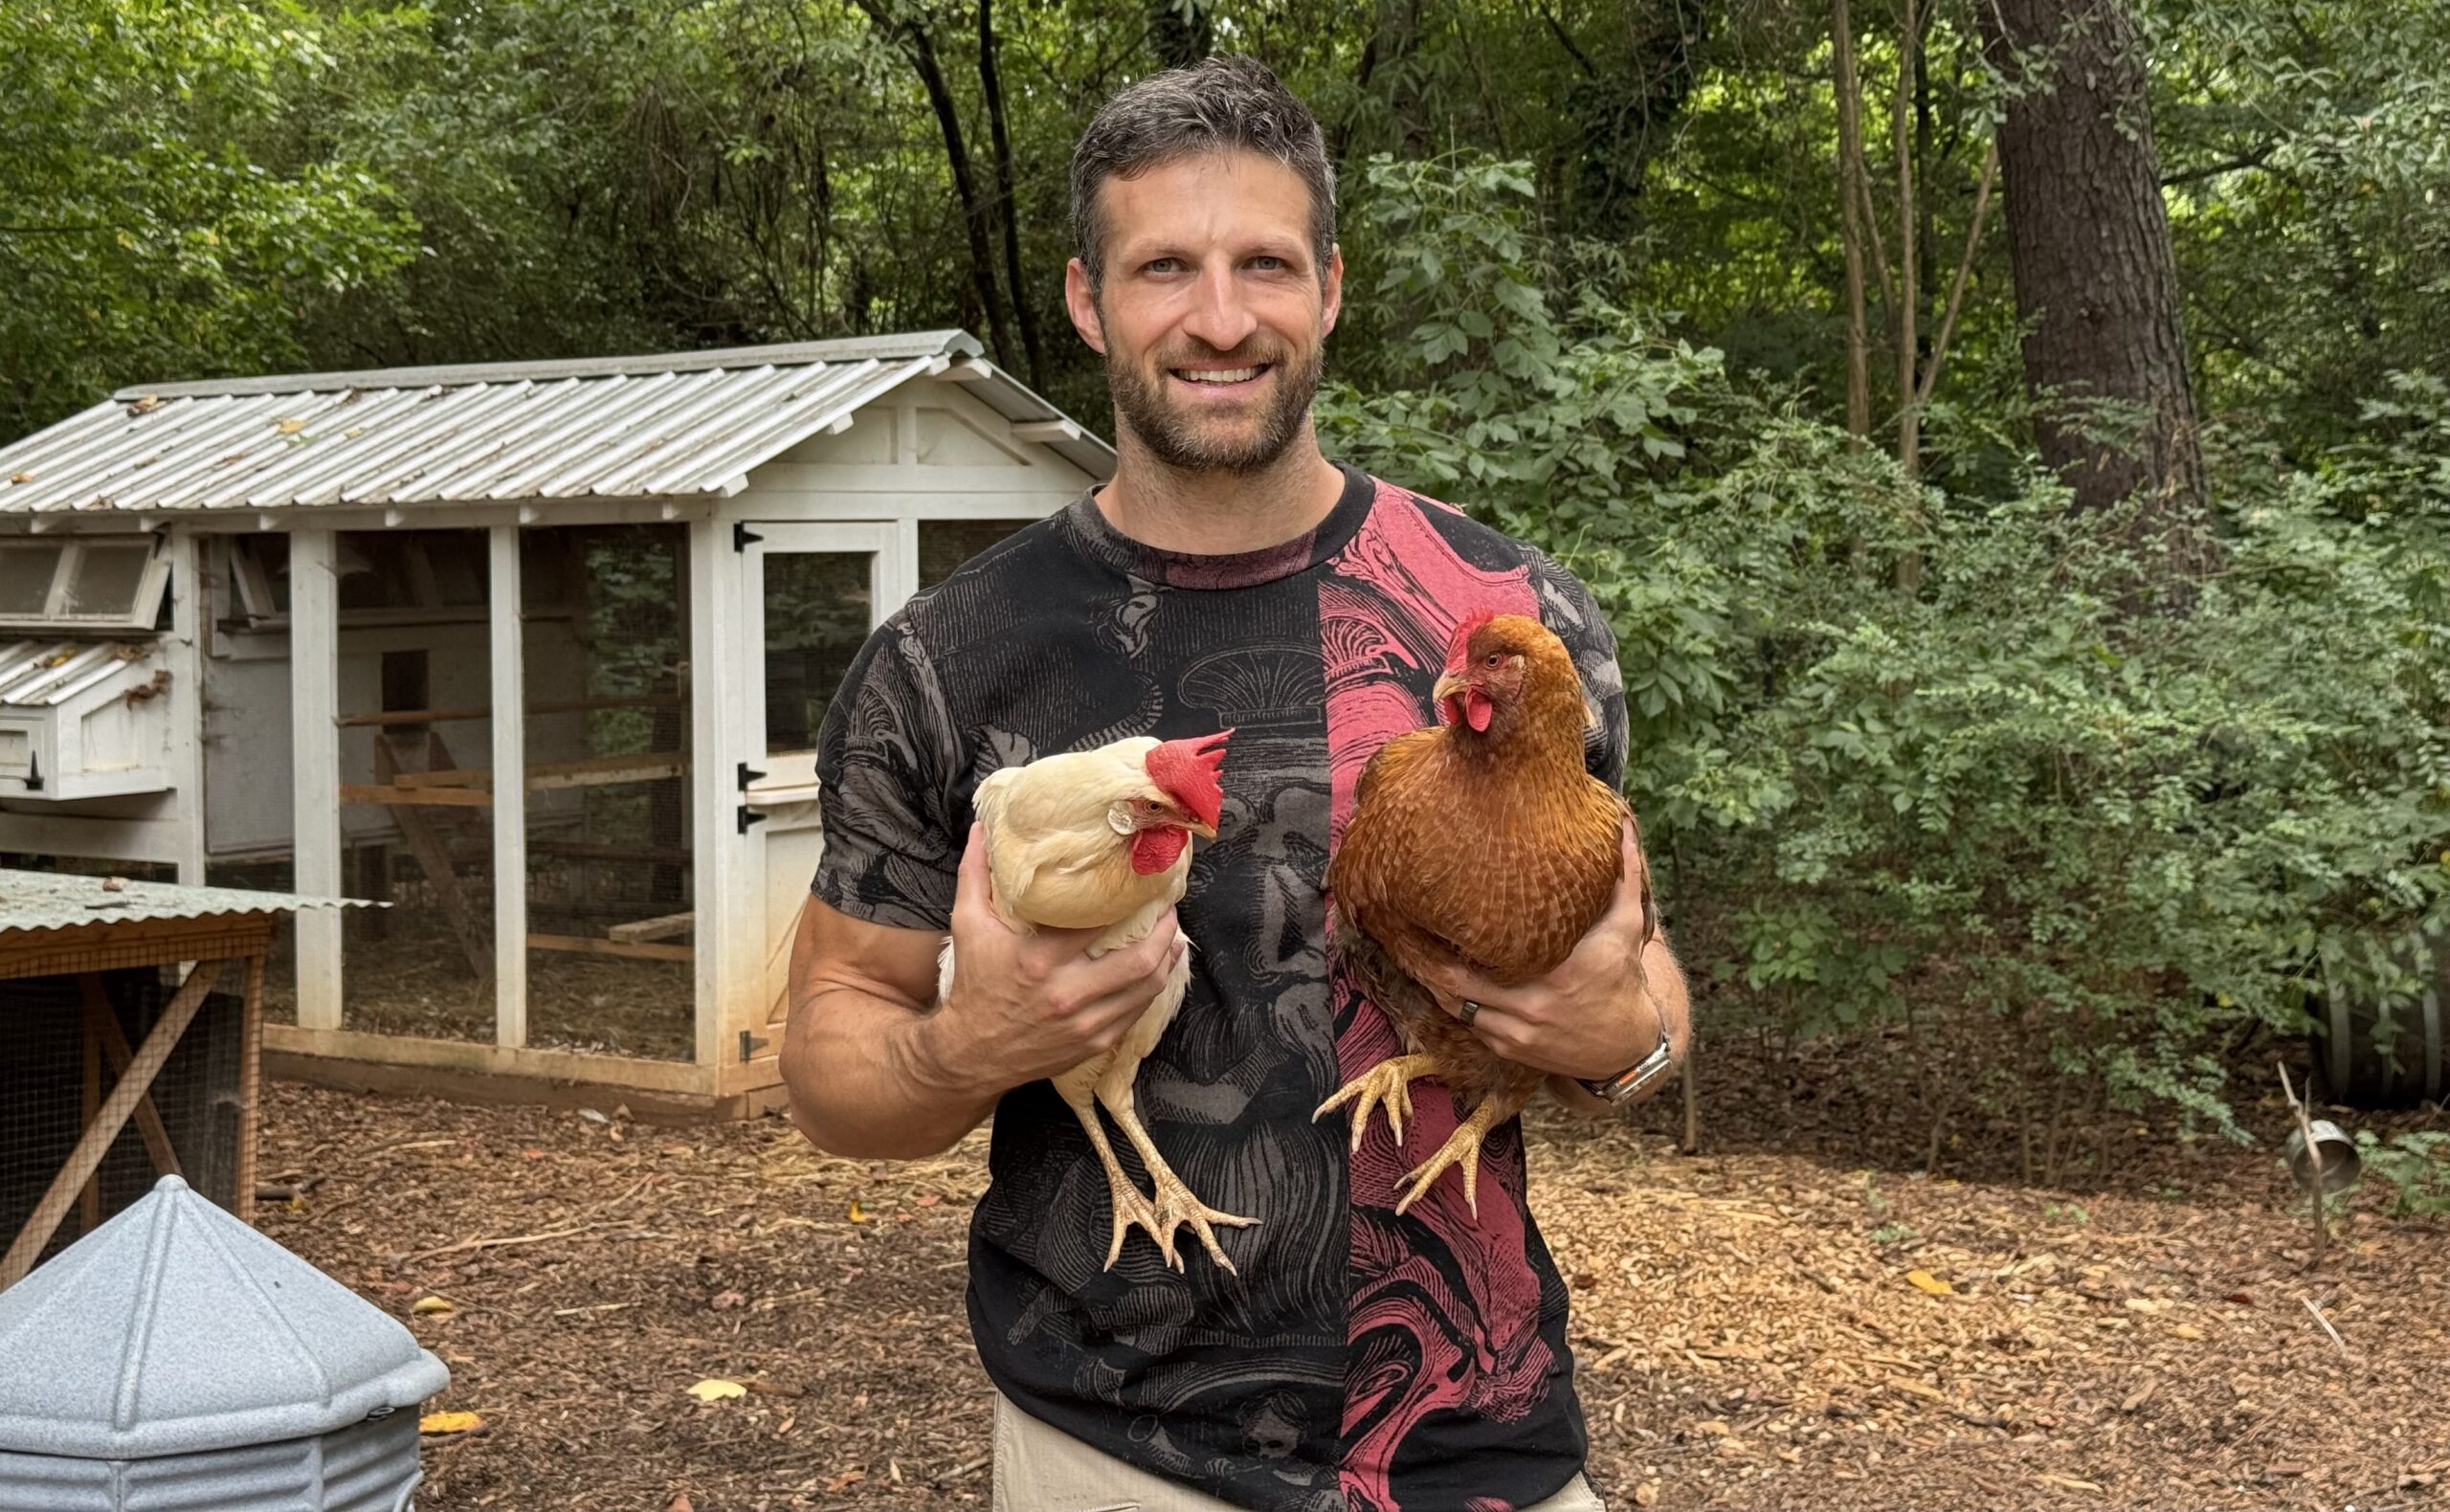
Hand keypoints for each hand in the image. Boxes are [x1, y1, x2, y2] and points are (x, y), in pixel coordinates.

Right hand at [925, 823, 1184, 1093]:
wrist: (970, 1054)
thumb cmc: (973, 986)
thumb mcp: (968, 926)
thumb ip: (975, 875)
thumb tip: (982, 828)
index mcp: (1039, 960)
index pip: (1098, 923)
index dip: (1127, 899)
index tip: (1140, 880)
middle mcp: (1067, 993)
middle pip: (1139, 958)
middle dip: (1164, 929)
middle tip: (1170, 906)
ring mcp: (1085, 1022)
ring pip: (1147, 986)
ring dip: (1168, 956)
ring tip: (1172, 933)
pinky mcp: (1095, 1042)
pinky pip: (1138, 1011)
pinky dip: (1153, 986)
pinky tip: (1158, 967)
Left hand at [1421, 820, 1683, 1080]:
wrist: (1628, 1047)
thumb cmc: (1622, 978)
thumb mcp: (1625, 927)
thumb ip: (1625, 876)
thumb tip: (1623, 824)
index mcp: (1554, 971)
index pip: (1488, 952)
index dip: (1452, 936)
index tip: (1429, 911)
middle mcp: (1531, 1004)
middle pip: (1456, 983)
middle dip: (1424, 961)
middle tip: (1402, 935)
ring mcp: (1517, 1032)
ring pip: (1457, 1007)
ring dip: (1434, 983)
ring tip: (1411, 956)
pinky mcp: (1511, 1050)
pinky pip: (1471, 1025)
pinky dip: (1456, 1004)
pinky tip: (1440, 985)